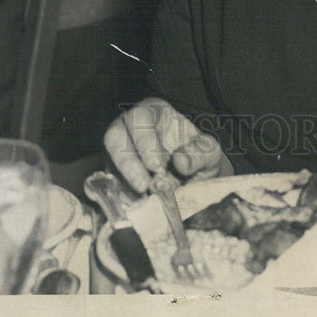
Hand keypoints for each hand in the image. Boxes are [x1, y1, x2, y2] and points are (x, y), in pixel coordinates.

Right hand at [104, 97, 232, 193]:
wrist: (194, 180)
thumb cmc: (198, 157)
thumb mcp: (209, 153)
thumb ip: (201, 153)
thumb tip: (181, 161)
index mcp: (154, 112)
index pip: (141, 116)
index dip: (145, 141)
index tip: (156, 167)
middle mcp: (130, 127)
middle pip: (115, 135)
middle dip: (127, 161)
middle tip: (144, 185)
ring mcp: (118, 151)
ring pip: (107, 159)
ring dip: (122, 180)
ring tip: (141, 196)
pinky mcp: (113, 174)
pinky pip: (107, 181)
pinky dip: (119, 193)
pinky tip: (135, 204)